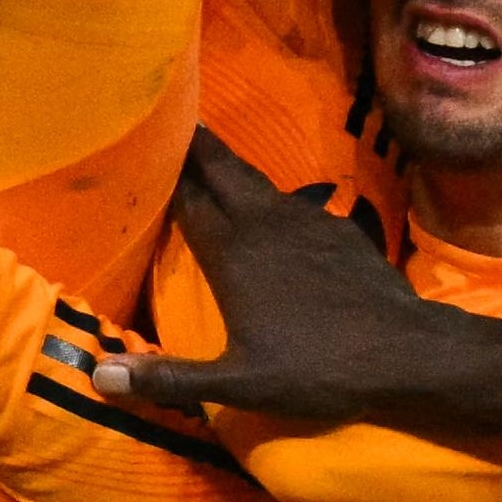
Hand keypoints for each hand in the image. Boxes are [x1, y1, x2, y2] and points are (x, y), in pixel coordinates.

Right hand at [97, 131, 501, 431]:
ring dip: (226, 164)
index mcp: (232, 253)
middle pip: (219, 170)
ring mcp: (304, 219)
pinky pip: (288, 200)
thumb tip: (96, 375)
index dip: (160, 169)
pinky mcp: (335, 227)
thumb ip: (169, 378)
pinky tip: (267, 206)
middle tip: (165, 116)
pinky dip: (264, 192)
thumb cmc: (318, 369)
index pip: (185, 198)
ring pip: (254, 179)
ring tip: (205, 152)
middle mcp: (263, 223)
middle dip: (191, 144)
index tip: (135, 141)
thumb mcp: (238, 385)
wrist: (405, 349)